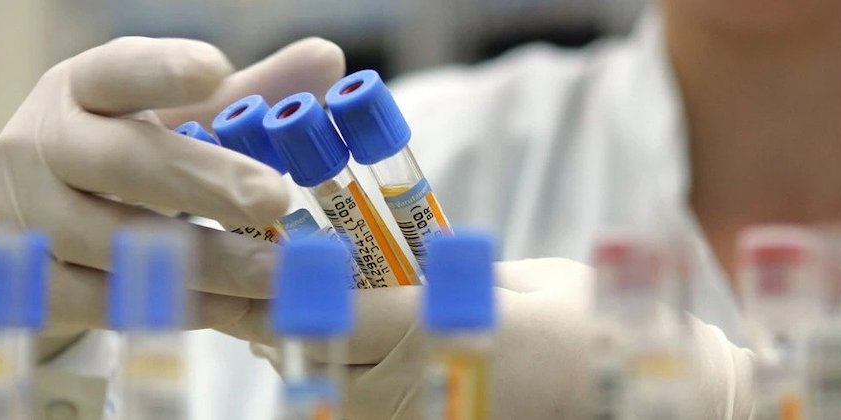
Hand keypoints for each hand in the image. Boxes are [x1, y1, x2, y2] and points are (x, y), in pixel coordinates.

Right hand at [0, 36, 344, 354]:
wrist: (25, 220)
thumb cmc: (117, 153)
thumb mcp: (170, 114)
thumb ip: (248, 89)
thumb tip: (329, 60)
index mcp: (80, 91)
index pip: (115, 72)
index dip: (161, 70)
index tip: (217, 69)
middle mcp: (40, 147)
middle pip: (121, 163)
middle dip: (203, 181)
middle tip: (275, 198)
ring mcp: (27, 219)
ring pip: (121, 245)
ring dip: (208, 263)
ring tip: (277, 271)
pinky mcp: (31, 285)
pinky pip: (111, 304)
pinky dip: (179, 308)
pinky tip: (235, 309)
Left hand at [226, 258, 753, 418]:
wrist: (638, 401)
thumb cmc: (586, 331)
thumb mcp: (509, 282)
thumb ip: (434, 274)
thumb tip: (377, 261)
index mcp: (428, 337)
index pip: (318, 306)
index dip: (258, 279)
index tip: (211, 252)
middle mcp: (405, 393)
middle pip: (299, 352)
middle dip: (247, 313)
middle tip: (202, 274)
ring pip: (315, 386)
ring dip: (280, 343)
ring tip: (244, 301)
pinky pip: (350, 409)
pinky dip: (322, 374)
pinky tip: (307, 343)